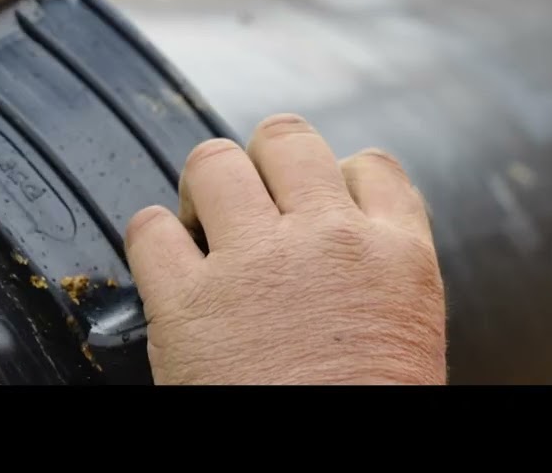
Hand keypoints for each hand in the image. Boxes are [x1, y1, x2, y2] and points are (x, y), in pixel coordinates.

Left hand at [124, 113, 446, 384]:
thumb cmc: (364, 413)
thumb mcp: (403, 337)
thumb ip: (371, 279)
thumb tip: (336, 260)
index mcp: (397, 257)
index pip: (371, 166)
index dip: (336, 177)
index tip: (316, 200)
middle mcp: (328, 242)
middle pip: (287, 138)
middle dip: (263, 161)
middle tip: (250, 200)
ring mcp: (255, 264)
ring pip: (214, 160)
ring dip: (202, 187)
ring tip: (200, 223)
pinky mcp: (187, 301)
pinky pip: (148, 228)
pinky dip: (148, 239)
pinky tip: (163, 266)